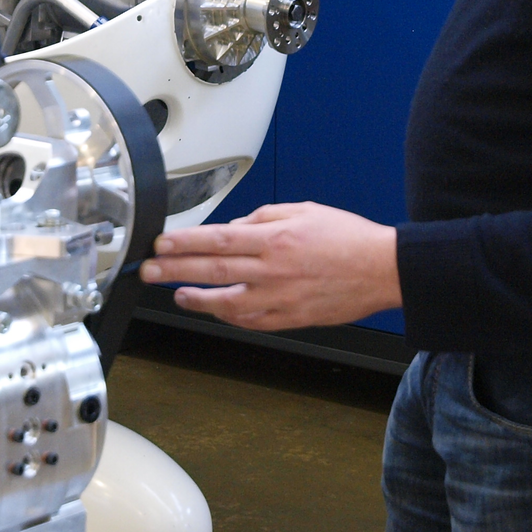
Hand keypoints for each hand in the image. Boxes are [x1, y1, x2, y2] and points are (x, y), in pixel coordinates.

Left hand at [138, 201, 400, 330]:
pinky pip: (250, 320)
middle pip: (212, 270)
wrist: (382, 270)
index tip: (161, 244)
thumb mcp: (302, 210)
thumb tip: (234, 226)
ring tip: (177, 293)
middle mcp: (272, 270)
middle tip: (149, 271)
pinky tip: (215, 311)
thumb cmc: (347, 238)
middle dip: (174, 271)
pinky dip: (228, 316)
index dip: (183, 243)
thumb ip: (263, 216)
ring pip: (226, 302)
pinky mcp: (290, 318)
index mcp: (274, 238)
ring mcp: (280, 298)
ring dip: (196, 298)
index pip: (216, 238)